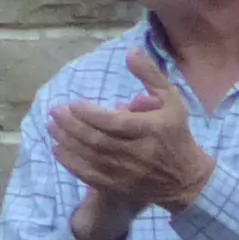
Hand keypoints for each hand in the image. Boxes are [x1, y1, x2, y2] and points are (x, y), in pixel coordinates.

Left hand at [49, 49, 213, 227]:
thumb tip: (131, 51)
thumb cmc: (176, 134)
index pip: (115, 123)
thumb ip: (151, 75)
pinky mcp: (120, 188)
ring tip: (51, 126)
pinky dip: (71, 163)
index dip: (91, 114)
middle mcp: (139, 153)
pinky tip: (57, 149)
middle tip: (55, 112)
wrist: (188, 179)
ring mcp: (128, 173)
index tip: (73, 104)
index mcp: (152, 130)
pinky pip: (91, 177)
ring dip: (67, 141)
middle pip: (98, 140)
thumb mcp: (171, 101)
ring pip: (91, 158)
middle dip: (72, 126)